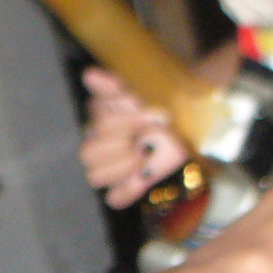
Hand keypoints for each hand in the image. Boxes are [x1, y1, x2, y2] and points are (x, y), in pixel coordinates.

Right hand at [79, 67, 188, 207]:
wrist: (184, 133)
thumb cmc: (158, 113)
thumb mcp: (139, 96)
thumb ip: (113, 87)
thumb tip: (89, 75)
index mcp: (98, 122)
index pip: (98, 127)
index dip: (124, 124)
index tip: (151, 118)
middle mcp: (97, 146)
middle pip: (88, 154)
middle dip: (120, 146)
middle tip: (144, 141)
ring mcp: (108, 169)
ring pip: (94, 177)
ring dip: (121, 167)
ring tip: (143, 157)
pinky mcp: (122, 189)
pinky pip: (114, 198)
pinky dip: (128, 190)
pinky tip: (142, 179)